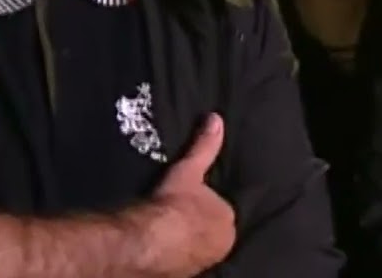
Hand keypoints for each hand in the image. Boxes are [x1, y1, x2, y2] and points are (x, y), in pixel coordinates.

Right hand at [143, 114, 236, 275]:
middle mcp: (221, 247)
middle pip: (212, 232)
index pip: (220, 212)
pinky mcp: (185, 274)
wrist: (153, 241)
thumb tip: (216, 118)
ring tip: (167, 230)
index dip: (204, 207)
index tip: (189, 203)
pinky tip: (163, 247)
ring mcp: (203, 263)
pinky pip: (182, 261)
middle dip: (199, 226)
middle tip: (177, 216)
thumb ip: (205, 145)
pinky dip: (175, 255)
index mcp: (228, 223)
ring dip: (187, 241)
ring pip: (198, 247)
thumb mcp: (190, 169)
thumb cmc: (176, 203)